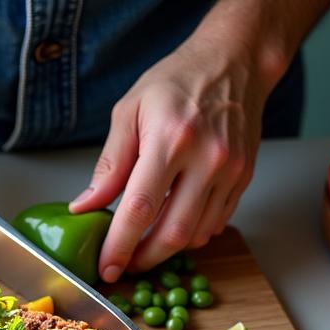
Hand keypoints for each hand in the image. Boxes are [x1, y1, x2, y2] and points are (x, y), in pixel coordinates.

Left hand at [69, 41, 271, 281]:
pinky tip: (172, 224)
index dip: (120, 245)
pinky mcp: (243, 178)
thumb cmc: (177, 81)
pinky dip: (190, 234)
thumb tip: (85, 206)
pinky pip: (214, 224)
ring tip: (143, 245)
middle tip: (123, 264)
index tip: (106, 266)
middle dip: (143, 258)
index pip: (140, 208)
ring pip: (195, 235)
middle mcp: (206, 159)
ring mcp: (230, 171)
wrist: (234, 64)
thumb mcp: (129, 111)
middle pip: (172, 232)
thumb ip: (109, 163)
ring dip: (166, 250)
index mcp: (171, 139)